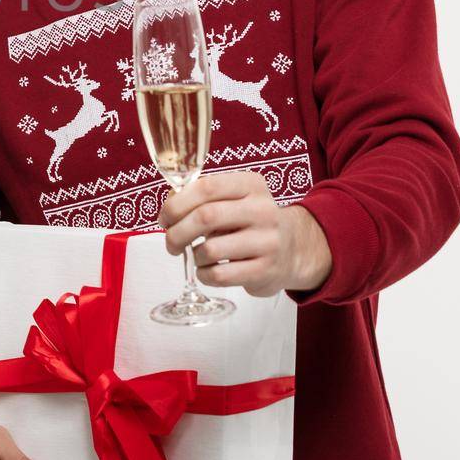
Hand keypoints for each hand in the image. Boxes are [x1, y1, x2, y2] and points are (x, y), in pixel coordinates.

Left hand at [158, 171, 330, 295]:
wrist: (294, 249)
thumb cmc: (250, 222)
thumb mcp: (234, 199)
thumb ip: (203, 198)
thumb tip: (168, 208)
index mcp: (251, 185)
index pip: (206, 187)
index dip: (177, 203)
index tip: (165, 218)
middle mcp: (263, 210)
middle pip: (205, 217)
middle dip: (177, 232)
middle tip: (170, 242)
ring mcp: (267, 241)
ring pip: (210, 249)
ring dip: (193, 255)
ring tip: (197, 255)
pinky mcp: (266, 270)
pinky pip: (219, 275)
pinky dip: (203, 274)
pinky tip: (207, 270)